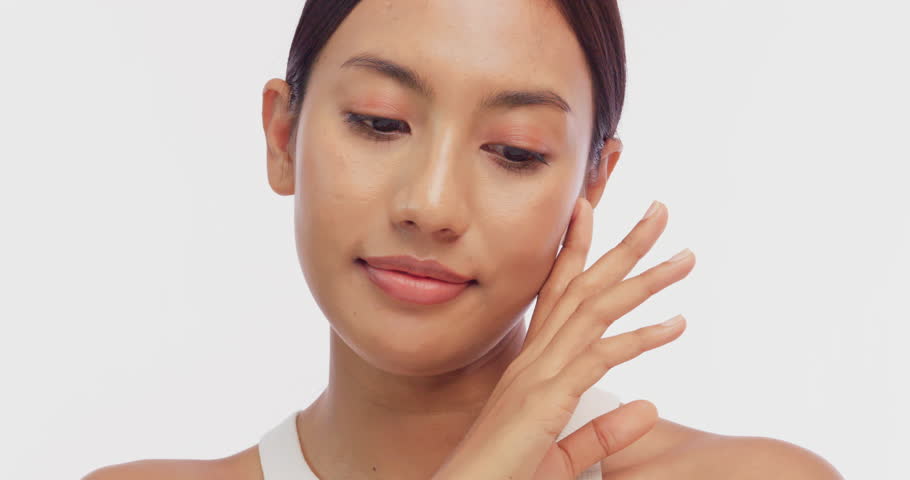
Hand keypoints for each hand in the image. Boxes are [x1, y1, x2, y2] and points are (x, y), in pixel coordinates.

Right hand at [432, 198, 694, 479]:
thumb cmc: (503, 478)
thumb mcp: (562, 454)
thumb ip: (603, 432)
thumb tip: (647, 406)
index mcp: (533, 365)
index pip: (557, 292)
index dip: (576, 249)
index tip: (592, 211)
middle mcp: (535, 358)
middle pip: (583, 288)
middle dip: (623, 247)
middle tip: (660, 211)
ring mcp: (539, 375)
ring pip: (596, 311)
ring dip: (642, 279)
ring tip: (683, 257)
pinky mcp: (547, 399)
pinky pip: (600, 357)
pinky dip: (641, 338)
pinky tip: (676, 324)